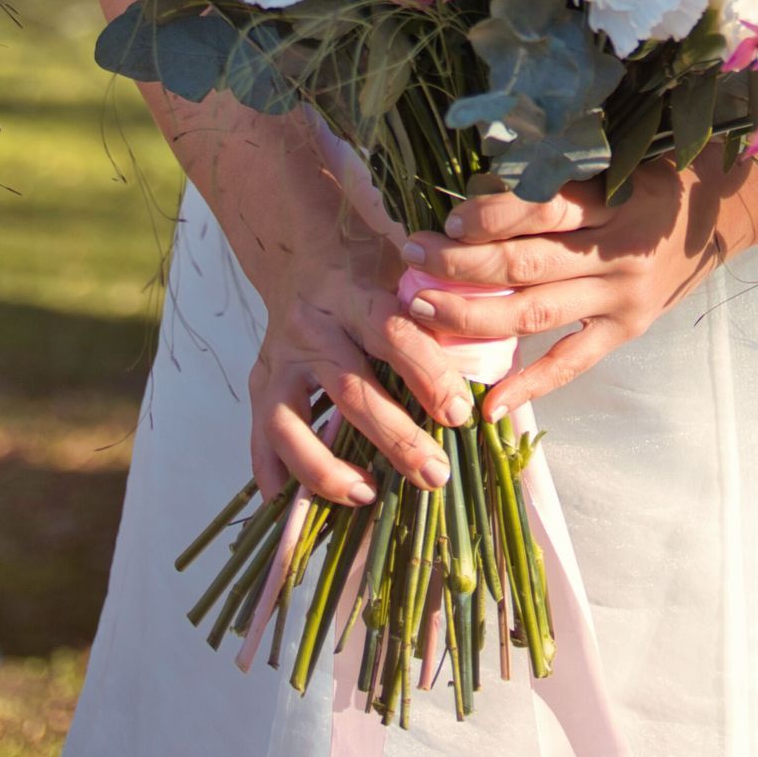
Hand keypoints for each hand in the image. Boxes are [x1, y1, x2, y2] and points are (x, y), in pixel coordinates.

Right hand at [249, 196, 478, 509]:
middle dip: (396, 438)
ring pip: (292, 423)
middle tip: (436, 474)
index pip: (394, 334)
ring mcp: (280, 359)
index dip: (428, 376)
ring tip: (368, 495)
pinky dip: (273, 473)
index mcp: (357, 293)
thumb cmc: (369, 267)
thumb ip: (442, 309)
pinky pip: (259, 436)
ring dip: (328, 468)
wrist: (302, 251)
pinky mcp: (260, 383)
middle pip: (352, 389)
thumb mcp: (405, 270)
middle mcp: (314, 326)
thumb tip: (498, 361)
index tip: (461, 415)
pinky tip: (291, 505)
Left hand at [397, 157, 734, 418]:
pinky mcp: (627, 331)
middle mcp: (616, 251)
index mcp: (612, 200)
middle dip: (461, 266)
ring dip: (473, 315)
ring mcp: (622, 297)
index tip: (446, 222)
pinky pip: (572, 363)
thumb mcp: (615, 163)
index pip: (541, 209)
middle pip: (526, 264)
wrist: (718, 215)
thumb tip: (477, 191)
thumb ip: (560, 180)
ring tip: (423, 311)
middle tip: (410, 261)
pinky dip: (530, 386)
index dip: (489, 216)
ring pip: (537, 313)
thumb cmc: (652, 178)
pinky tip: (490, 405)